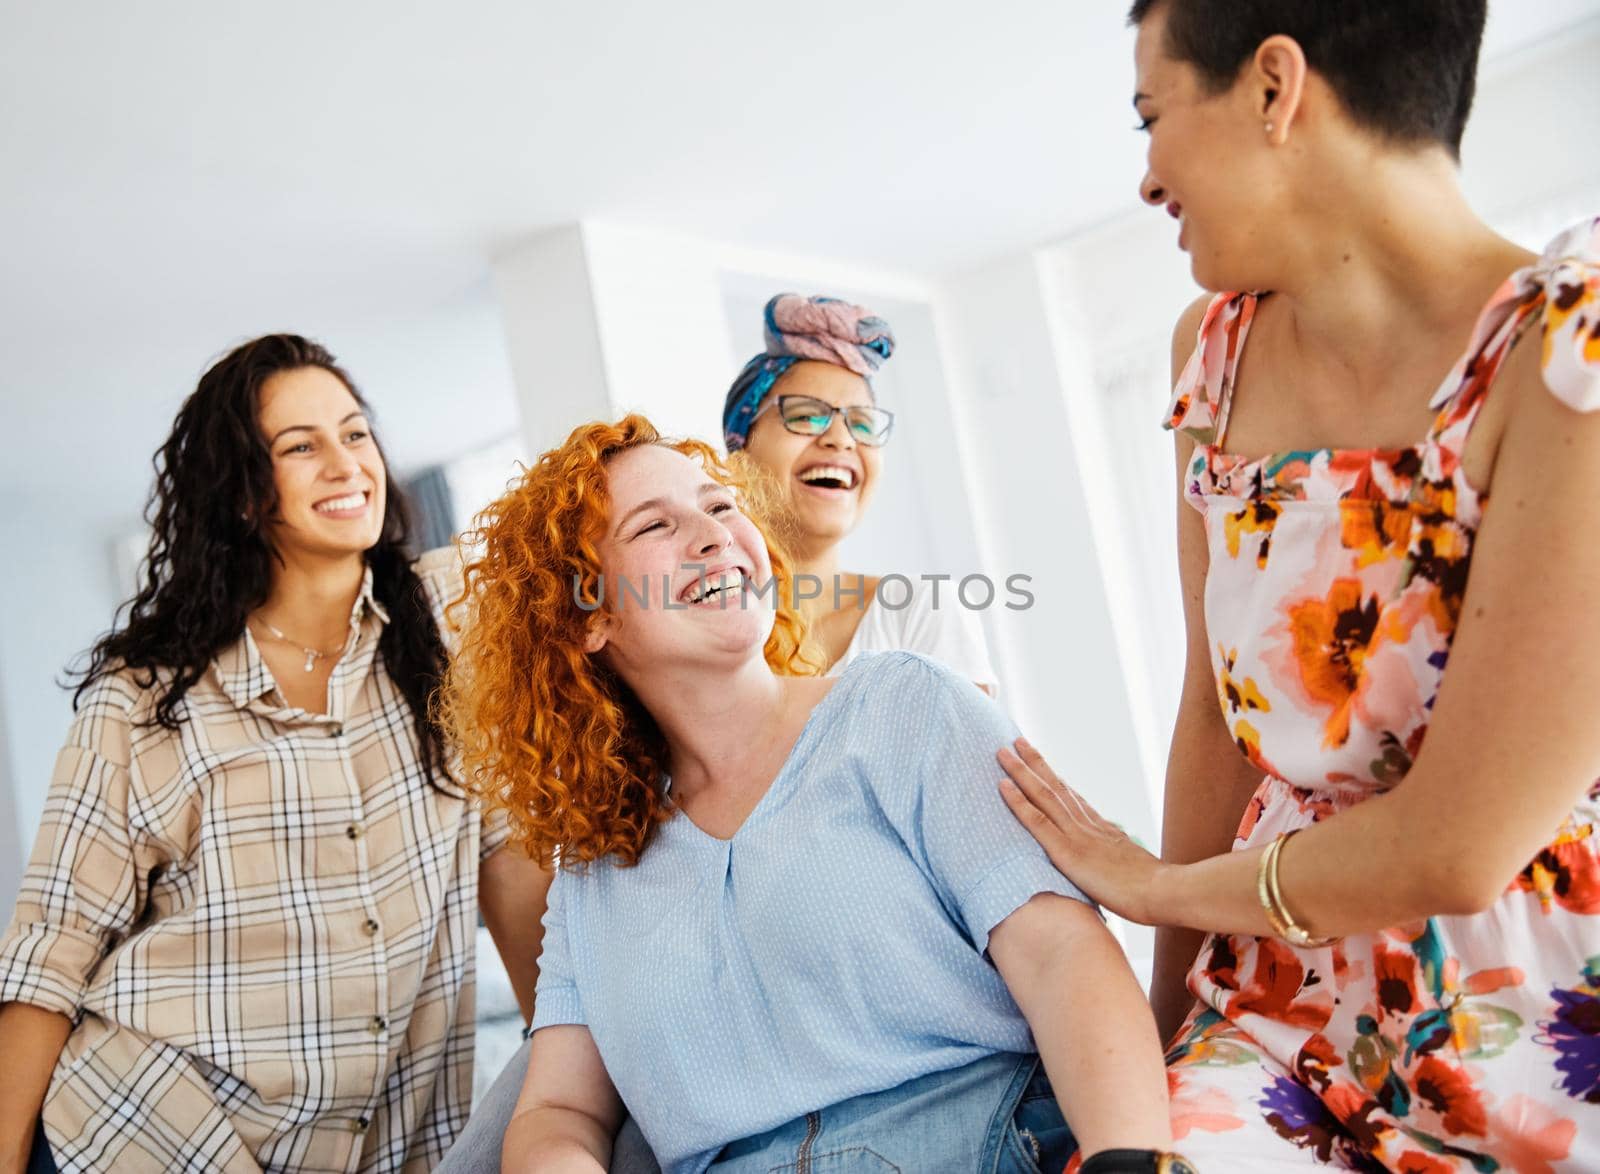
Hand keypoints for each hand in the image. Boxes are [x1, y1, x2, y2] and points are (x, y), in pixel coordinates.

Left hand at [998, 738, 1164, 925]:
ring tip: (1003, 752)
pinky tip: (1002, 785)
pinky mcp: (1067, 851)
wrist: (1164, 893)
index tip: (1041, 763)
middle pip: (1056, 787)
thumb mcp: (1133, 870)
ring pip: (1043, 795)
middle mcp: (1088, 824)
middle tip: (1017, 741)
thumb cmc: (1154, 892)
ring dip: (1021, 771)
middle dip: (1035, 763)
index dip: (1055, 779)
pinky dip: (1018, 801)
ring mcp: (1077, 835)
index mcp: (1103, 829)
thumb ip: (1118, 862)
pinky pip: (1037, 821)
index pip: (1073, 798)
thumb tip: (1115, 865)